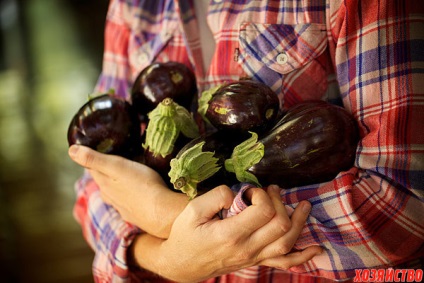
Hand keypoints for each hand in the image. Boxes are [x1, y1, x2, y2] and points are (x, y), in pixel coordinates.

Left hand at [68, 145, 188, 237]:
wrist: (161, 212)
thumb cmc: (141, 185)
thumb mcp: (117, 166)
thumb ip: (94, 159)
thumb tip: (70, 150)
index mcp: (104, 184)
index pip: (92, 168)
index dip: (93, 157)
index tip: (98, 147)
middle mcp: (110, 197)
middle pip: (103, 182)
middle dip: (106, 171)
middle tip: (115, 159)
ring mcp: (123, 208)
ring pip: (115, 194)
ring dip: (117, 185)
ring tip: (126, 175)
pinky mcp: (137, 214)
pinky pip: (129, 203)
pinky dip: (130, 196)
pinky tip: (137, 194)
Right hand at [130, 185, 321, 281]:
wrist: (182, 264)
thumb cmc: (186, 235)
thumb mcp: (192, 210)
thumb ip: (215, 196)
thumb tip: (238, 193)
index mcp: (230, 234)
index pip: (263, 211)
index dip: (262, 195)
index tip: (251, 191)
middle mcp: (247, 249)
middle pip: (280, 224)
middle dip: (280, 202)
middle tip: (271, 190)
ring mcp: (253, 258)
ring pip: (287, 242)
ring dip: (299, 222)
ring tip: (303, 206)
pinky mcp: (255, 262)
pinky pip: (284, 262)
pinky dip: (303, 256)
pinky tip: (316, 248)